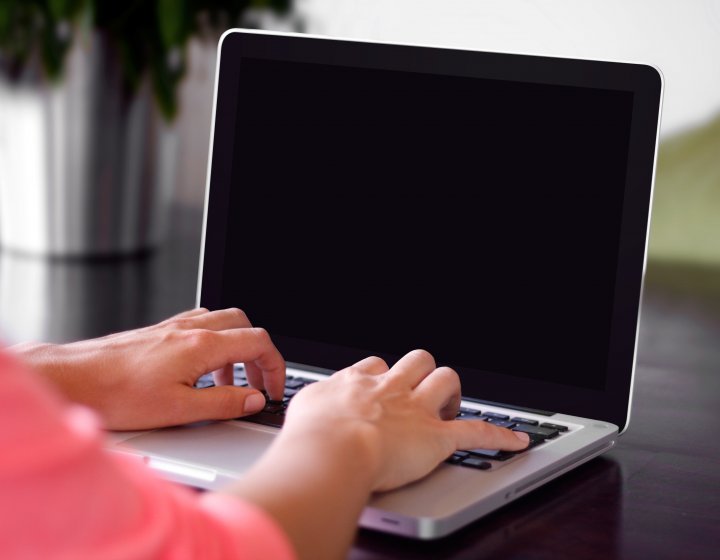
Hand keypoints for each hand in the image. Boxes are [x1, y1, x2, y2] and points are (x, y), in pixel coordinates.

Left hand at [11, 308, 284, 429]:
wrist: (74, 380)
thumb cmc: (118, 394)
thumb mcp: (180, 410)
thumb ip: (224, 403)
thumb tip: (254, 400)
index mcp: (202, 345)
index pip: (258, 343)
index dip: (275, 367)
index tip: (273, 390)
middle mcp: (190, 329)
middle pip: (244, 325)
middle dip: (258, 354)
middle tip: (257, 383)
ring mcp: (173, 327)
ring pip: (222, 323)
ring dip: (235, 349)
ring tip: (228, 382)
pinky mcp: (159, 332)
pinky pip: (200, 326)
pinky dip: (213, 344)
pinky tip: (201, 369)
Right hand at [231, 349, 528, 559]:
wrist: (329, 450)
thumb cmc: (309, 435)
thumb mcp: (300, 410)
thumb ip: (309, 406)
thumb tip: (305, 411)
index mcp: (358, 382)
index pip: (377, 365)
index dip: (384, 375)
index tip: (383, 385)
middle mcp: (390, 388)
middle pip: (416, 360)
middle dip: (421, 371)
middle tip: (419, 389)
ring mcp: (416, 409)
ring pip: (445, 380)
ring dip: (450, 391)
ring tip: (448, 404)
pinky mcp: (437, 436)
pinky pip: (476, 432)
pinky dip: (500, 436)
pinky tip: (518, 441)